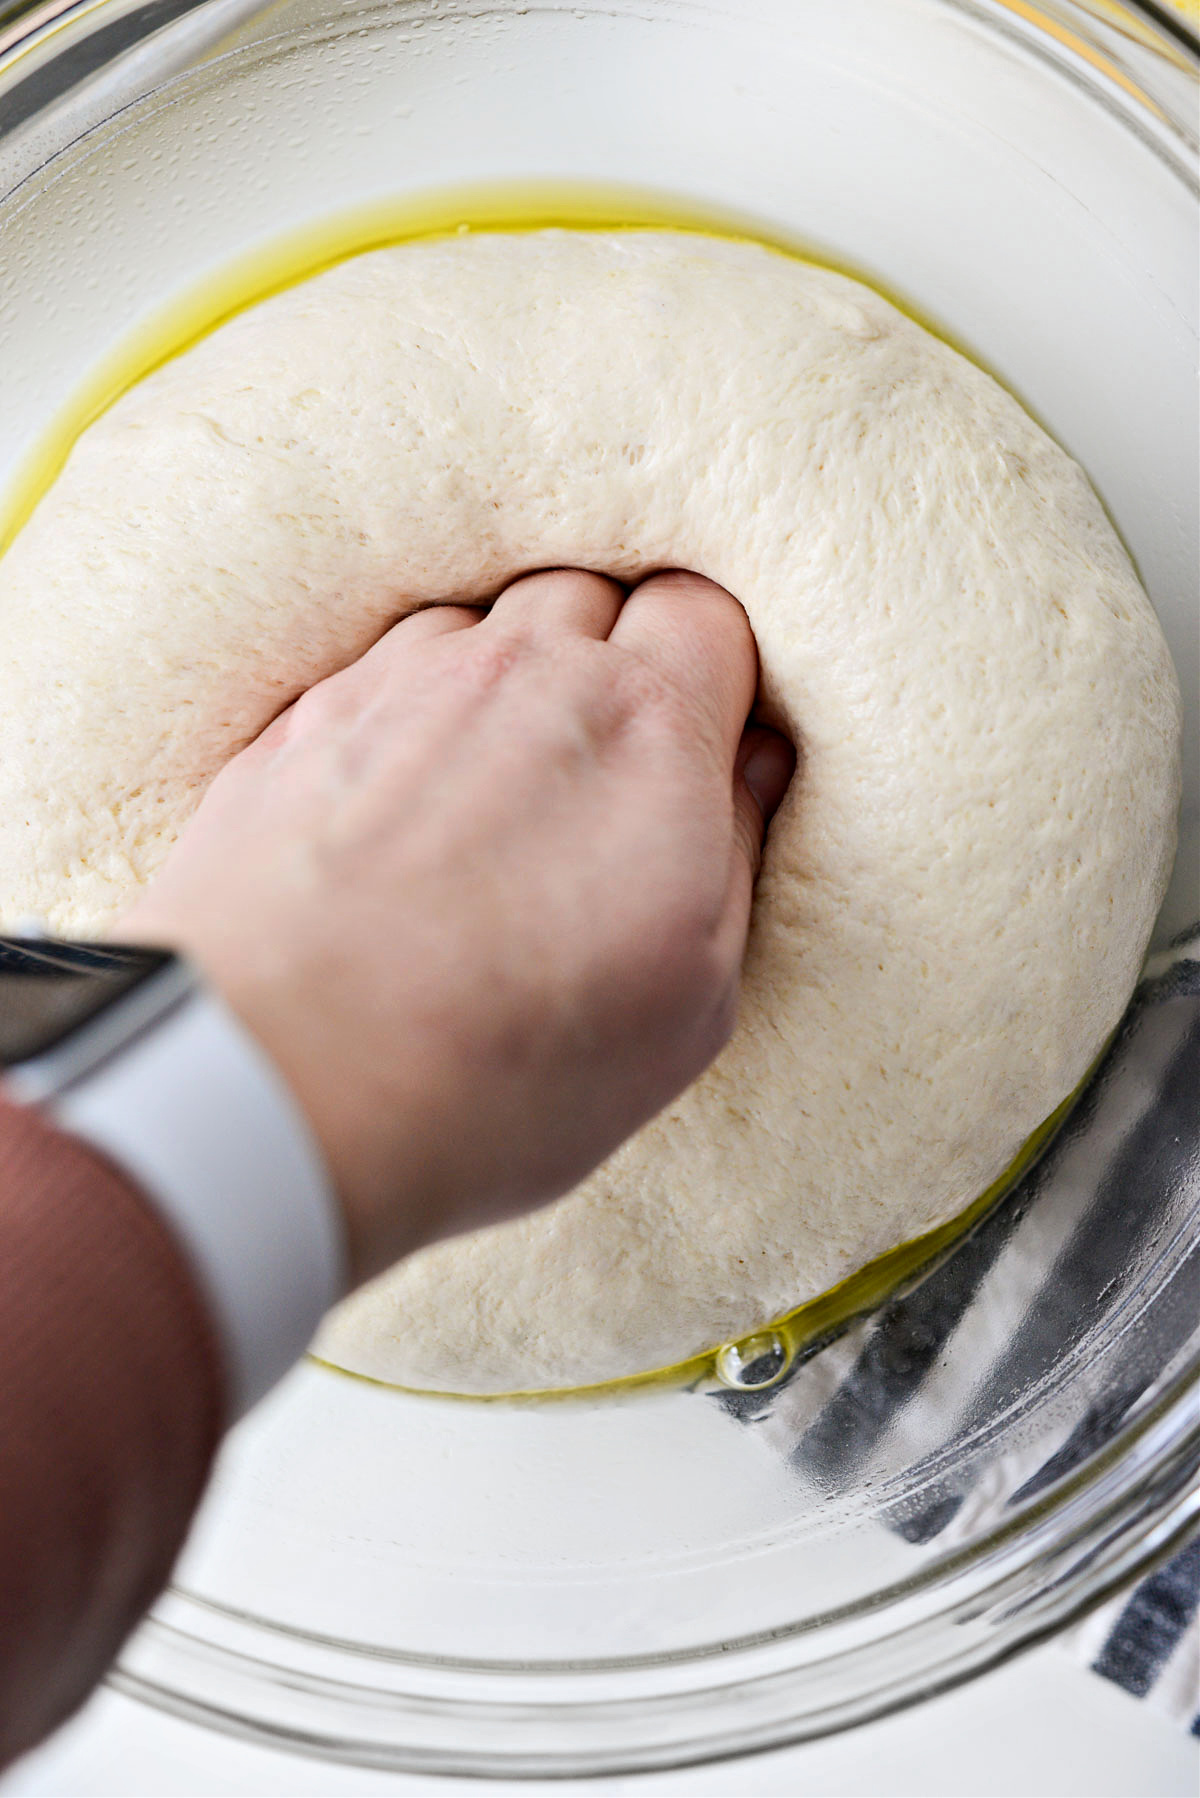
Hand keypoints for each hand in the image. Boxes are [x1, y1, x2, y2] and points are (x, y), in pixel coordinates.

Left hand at [119, 570, 793, 1283]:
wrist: (272, 1086)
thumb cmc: (499, 1072)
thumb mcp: (687, 1005)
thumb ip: (734, 855)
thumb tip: (748, 765)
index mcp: (646, 731)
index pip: (705, 614)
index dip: (712, 671)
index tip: (703, 740)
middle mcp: (523, 676)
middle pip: (594, 596)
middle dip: (614, 658)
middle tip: (605, 775)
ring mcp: (399, 685)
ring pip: (484, 624)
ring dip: (507, 679)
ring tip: (495, 791)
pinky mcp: (302, 721)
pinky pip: (384, 667)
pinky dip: (412, 710)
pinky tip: (403, 803)